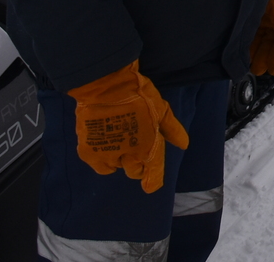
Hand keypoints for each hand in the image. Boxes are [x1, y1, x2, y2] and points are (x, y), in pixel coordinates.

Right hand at [67, 61, 188, 192]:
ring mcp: (109, 155)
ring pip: (117, 167)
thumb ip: (172, 129)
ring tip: (118, 140)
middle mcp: (129, 155)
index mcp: (148, 145)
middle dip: (136, 163)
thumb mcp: (161, 109)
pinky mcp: (90, 153)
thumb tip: (184, 145)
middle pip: (134, 171)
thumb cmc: (138, 94)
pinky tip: (105, 145)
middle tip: (133, 146)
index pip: (152, 171)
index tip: (151, 187)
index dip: (153, 180)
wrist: (106, 85)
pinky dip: (103, 160)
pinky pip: (100, 166)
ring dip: (119, 158)